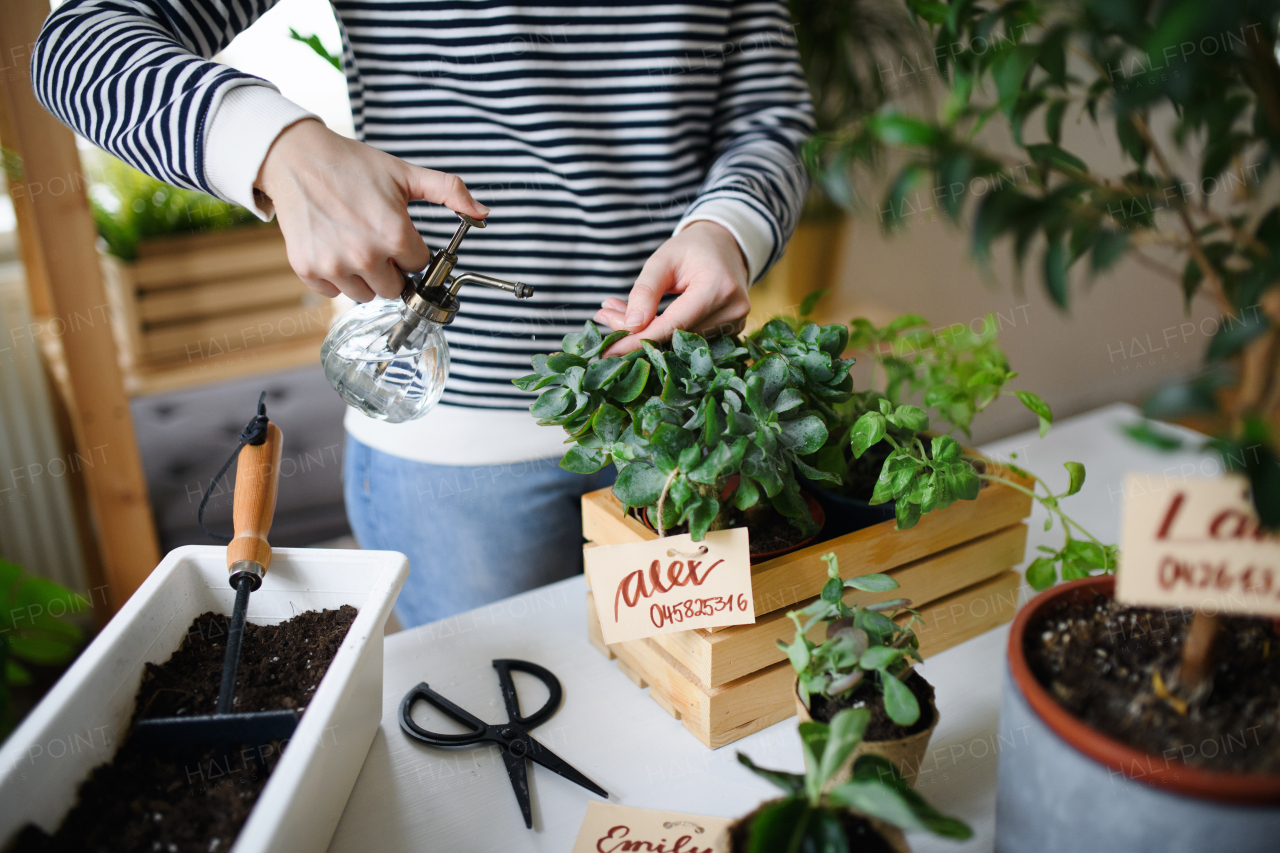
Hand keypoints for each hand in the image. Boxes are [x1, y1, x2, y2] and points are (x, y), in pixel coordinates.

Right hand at [256, 119, 488, 301]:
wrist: (297, 159)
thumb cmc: (353, 165)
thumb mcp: (406, 174)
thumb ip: (449, 192)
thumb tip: (482, 213)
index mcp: (394, 234)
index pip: (419, 265)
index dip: (409, 248)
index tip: (395, 232)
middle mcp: (365, 255)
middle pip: (394, 288)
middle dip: (390, 267)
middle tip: (374, 238)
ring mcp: (334, 265)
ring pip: (365, 295)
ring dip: (364, 276)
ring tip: (353, 243)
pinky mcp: (308, 270)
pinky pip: (333, 293)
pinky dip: (335, 277)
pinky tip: (331, 248)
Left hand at [595, 221, 749, 355]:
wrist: (726, 245)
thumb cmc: (692, 248)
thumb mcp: (663, 260)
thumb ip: (644, 291)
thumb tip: (629, 326)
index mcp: (718, 288)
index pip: (673, 325)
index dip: (639, 340)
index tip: (608, 350)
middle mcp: (732, 311)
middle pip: (675, 337)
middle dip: (637, 334)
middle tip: (606, 317)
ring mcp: (736, 324)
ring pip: (681, 343)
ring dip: (649, 334)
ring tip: (621, 313)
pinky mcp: (732, 332)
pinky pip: (691, 341)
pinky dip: (665, 335)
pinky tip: (646, 321)